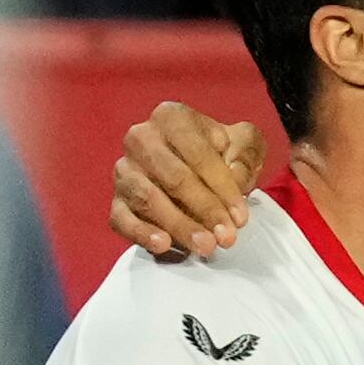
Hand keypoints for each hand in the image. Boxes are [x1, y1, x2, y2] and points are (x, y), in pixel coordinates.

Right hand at [111, 101, 262, 260]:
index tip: (241, 217)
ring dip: (179, 226)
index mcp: (171, 117)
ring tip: (206, 247)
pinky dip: (141, 233)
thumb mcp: (246, 145)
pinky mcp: (117, 200)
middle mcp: (141, 138)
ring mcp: (124, 170)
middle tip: (227, 237)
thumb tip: (233, 175)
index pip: (198, 153)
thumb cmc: (226, 155)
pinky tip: (163, 244)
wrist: (203, 174)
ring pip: (148, 199)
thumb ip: (246, 154)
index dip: (222, 187)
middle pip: (174, 177)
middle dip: (204, 210)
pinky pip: (122, 218)